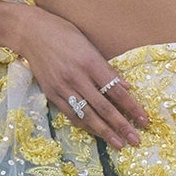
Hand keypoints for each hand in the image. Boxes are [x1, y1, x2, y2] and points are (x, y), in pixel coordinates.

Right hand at [0, 0, 149, 149]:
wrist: (30, 32)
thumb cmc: (63, 33)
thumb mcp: (89, 44)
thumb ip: (106, 68)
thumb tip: (126, 86)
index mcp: (90, 62)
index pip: (116, 90)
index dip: (132, 107)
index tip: (144, 120)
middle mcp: (77, 77)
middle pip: (104, 107)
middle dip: (122, 126)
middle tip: (136, 140)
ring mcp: (63, 87)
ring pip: (88, 115)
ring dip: (105, 132)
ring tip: (119, 144)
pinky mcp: (51, 93)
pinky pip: (71, 114)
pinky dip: (85, 125)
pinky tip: (97, 133)